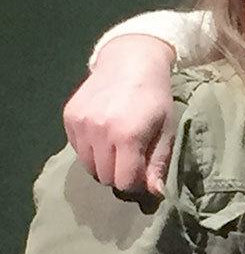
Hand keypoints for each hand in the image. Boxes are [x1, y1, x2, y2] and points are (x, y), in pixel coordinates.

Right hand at [64, 34, 177, 194]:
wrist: (130, 60)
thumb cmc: (155, 97)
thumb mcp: (166, 130)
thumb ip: (158, 162)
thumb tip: (155, 193)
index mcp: (127, 136)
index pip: (124, 182)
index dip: (135, 182)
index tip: (143, 172)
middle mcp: (99, 131)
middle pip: (104, 177)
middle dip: (119, 174)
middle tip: (131, 159)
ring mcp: (81, 123)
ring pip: (88, 166)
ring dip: (102, 163)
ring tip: (117, 147)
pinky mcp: (69, 117)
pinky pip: (77, 149)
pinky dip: (89, 149)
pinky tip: (103, 134)